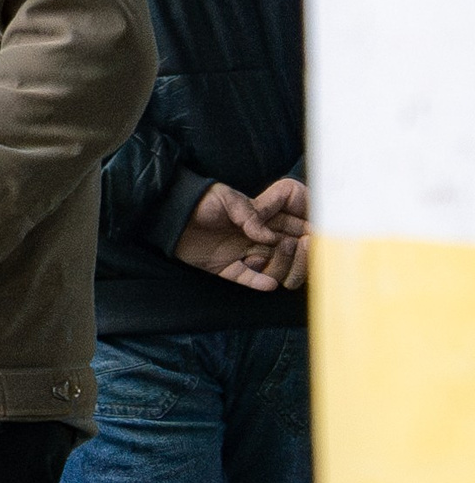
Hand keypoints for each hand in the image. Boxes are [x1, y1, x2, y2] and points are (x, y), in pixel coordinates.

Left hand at [174, 181, 303, 291]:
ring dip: (278, 269)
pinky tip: (268, 284)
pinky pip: (244, 277)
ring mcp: (240, 252)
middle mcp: (254, 237)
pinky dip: (256, 281)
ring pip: (270, 266)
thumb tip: (269, 236)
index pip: (289, 228)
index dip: (303, 234)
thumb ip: (248, 214)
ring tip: (280, 269)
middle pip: (285, 250)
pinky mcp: (224, 266)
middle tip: (299, 254)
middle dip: (296, 255)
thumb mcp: (226, 198)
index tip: (314, 241)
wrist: (168, 214)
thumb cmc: (199, 199)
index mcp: (260, 219)